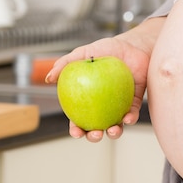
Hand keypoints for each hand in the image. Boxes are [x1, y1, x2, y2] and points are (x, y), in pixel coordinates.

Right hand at [45, 18, 162, 142]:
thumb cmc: (107, 49)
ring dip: (114, 134)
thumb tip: (48, 78)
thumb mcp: (84, 53)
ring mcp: (118, 108)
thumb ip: (65, 64)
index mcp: (87, 100)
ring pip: (115, 127)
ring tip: (113, 130)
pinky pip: (132, 115)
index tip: (76, 132)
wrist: (132, 45)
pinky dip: (130, 119)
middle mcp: (102, 107)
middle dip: (94, 136)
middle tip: (95, 134)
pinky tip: (127, 118)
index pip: (79, 119)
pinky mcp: (134, 104)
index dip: (76, 130)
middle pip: (96, 128)